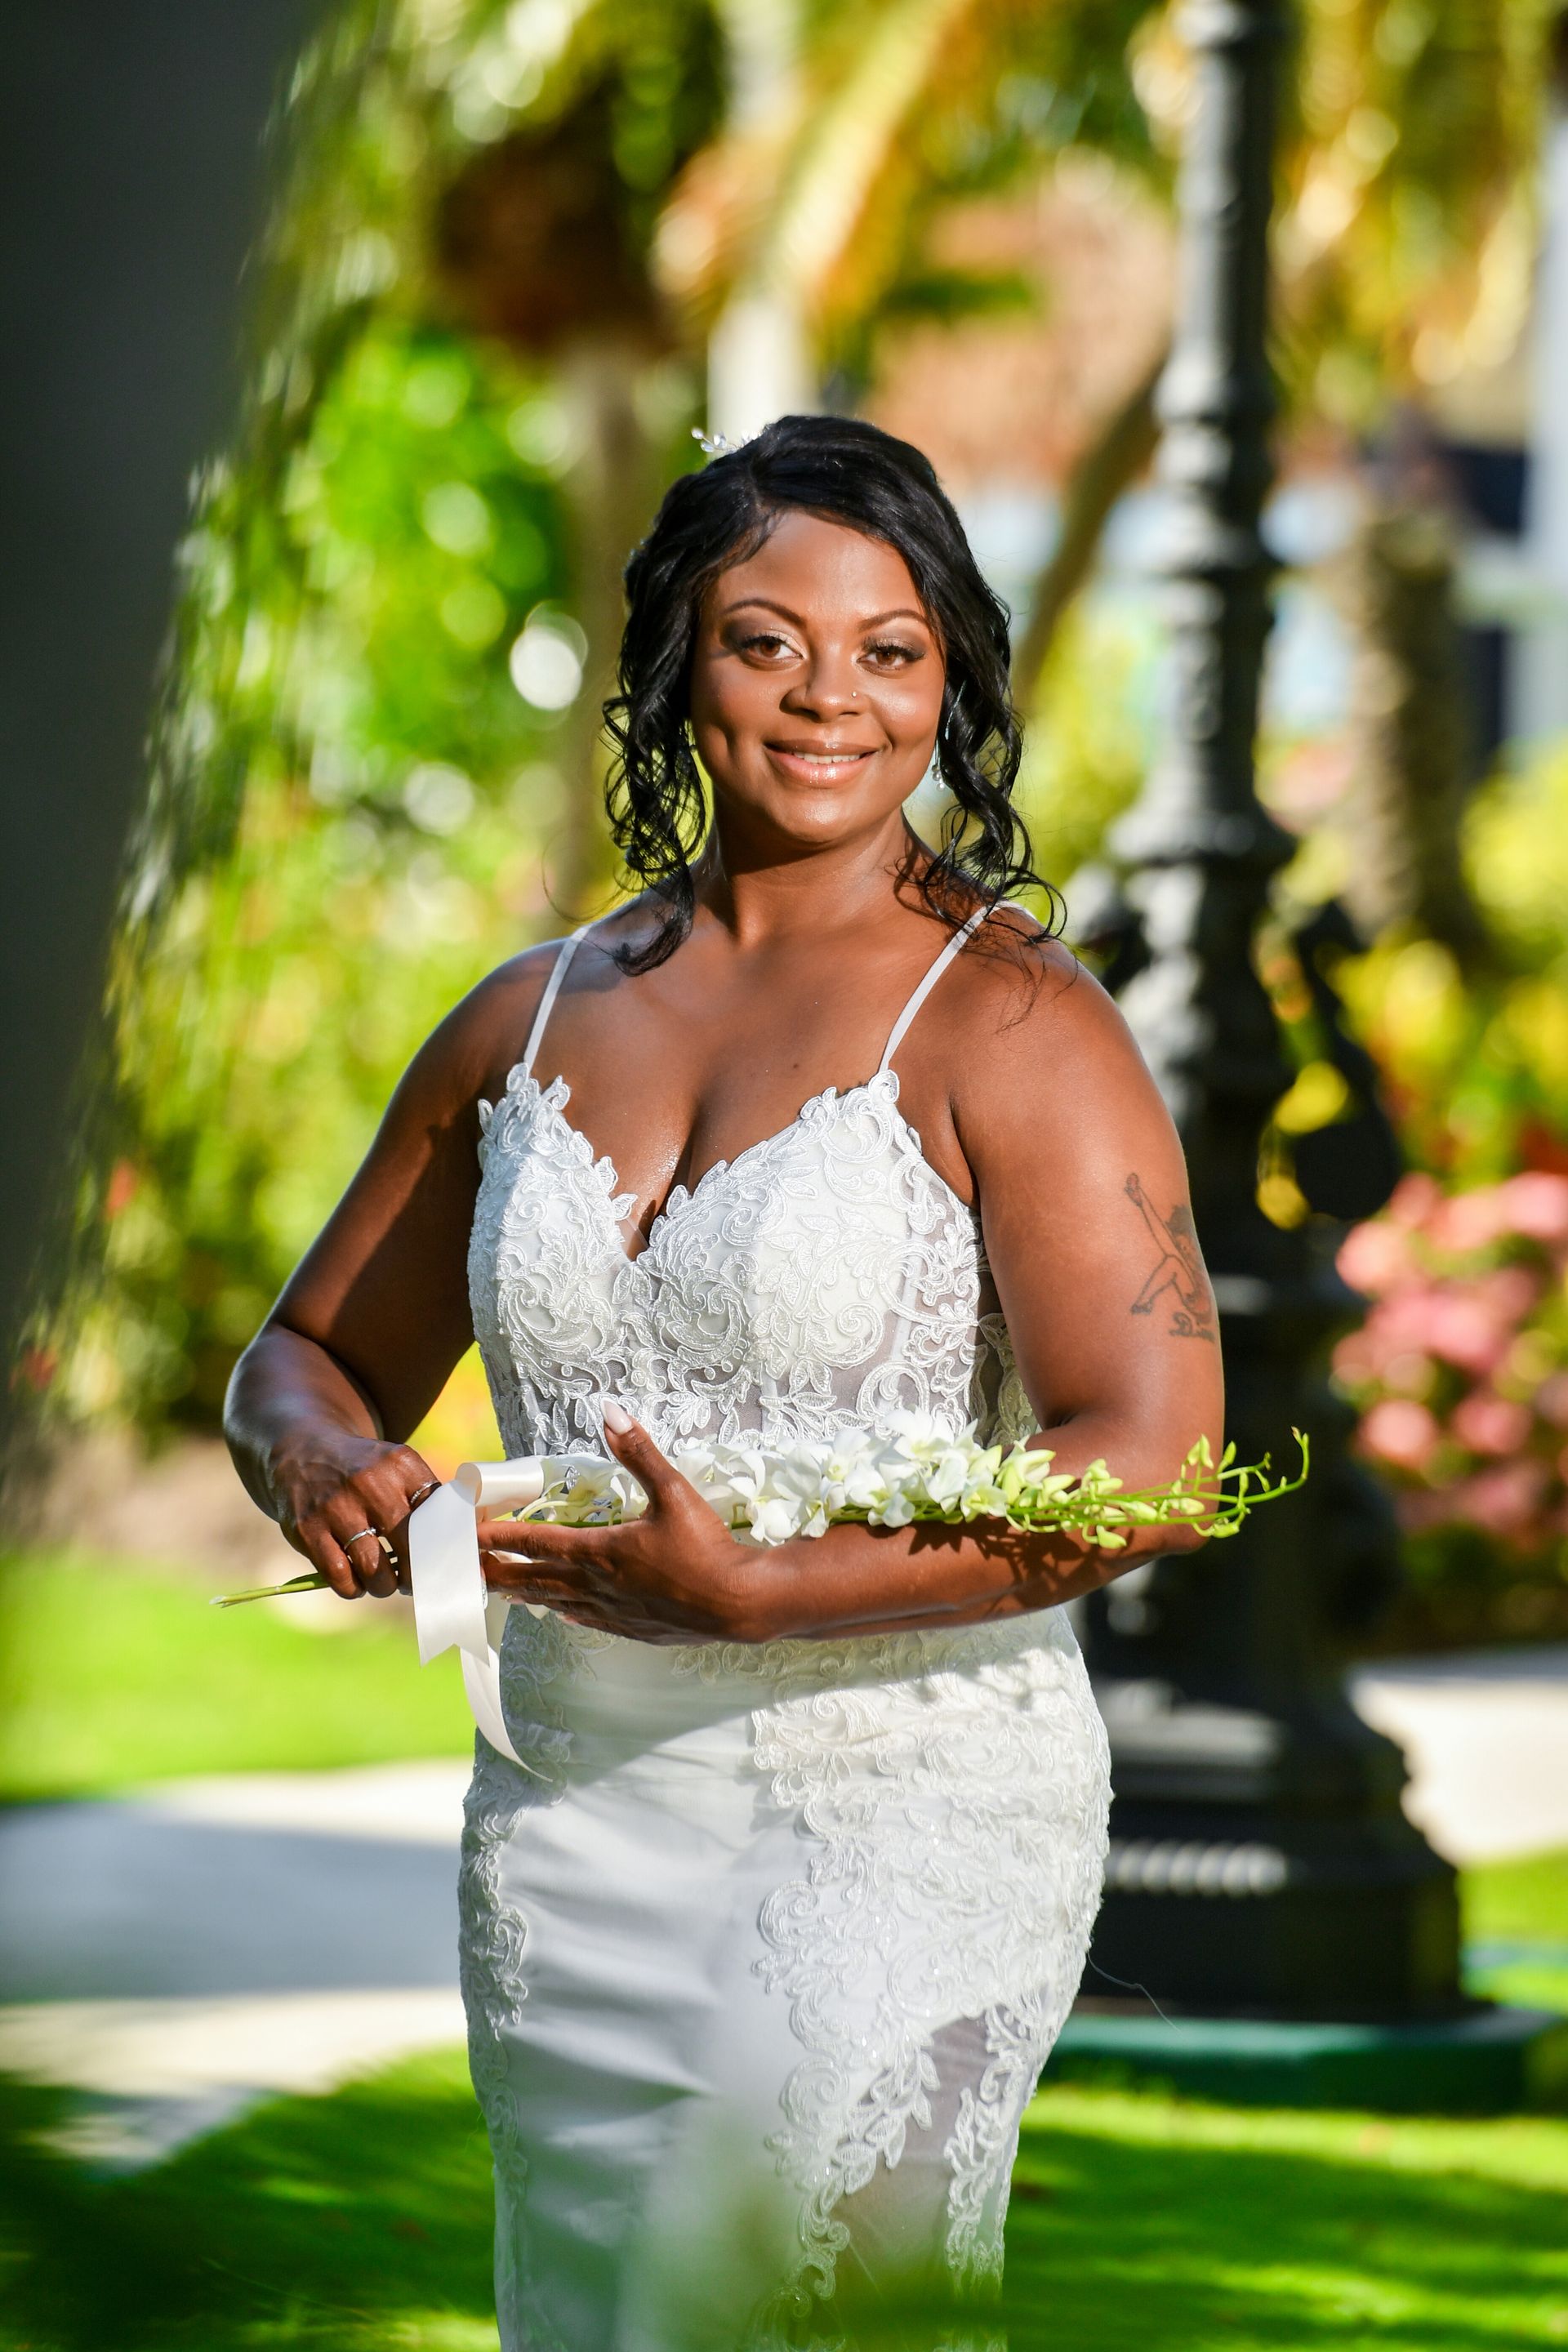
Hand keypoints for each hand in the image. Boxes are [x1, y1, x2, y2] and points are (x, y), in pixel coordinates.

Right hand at [269, 1429, 438, 1600]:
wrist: (302, 1450)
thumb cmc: (365, 1471)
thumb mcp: (397, 1466)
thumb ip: (429, 1498)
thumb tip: (470, 1543)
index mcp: (400, 1464)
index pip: (439, 1514)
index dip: (450, 1547)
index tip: (453, 1566)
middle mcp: (369, 1483)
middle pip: (412, 1546)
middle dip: (419, 1575)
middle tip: (417, 1582)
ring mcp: (336, 1506)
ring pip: (375, 1569)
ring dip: (385, 1585)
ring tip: (385, 1582)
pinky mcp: (307, 1528)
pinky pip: (340, 1576)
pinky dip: (353, 1588)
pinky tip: (357, 1582)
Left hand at [477, 1408, 770, 1643]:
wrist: (739, 1602)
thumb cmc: (707, 1546)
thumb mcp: (674, 1491)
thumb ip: (638, 1452)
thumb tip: (610, 1412)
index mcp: (601, 1551)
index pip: (537, 1541)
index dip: (500, 1536)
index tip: (470, 1534)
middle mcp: (597, 1585)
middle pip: (534, 1578)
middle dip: (497, 1572)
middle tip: (464, 1571)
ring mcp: (614, 1612)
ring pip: (556, 1602)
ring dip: (524, 1595)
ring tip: (501, 1590)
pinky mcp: (633, 1629)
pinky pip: (587, 1620)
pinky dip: (565, 1612)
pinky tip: (562, 1613)